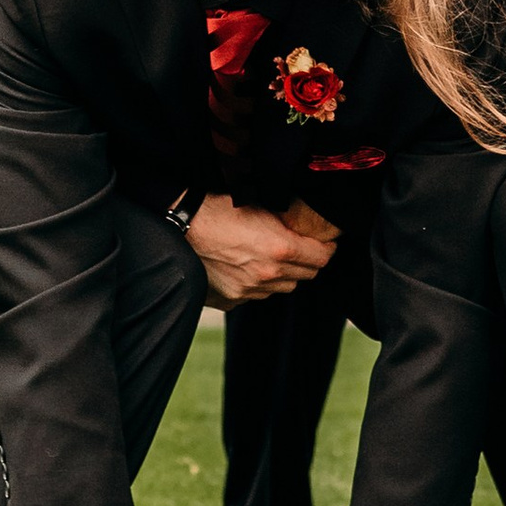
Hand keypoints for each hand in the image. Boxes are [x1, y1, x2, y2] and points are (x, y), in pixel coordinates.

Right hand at [189, 195, 336, 306]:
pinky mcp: (231, 300)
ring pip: (281, 288)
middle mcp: (268, 275)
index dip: (327, 247)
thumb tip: (302, 225)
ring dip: (283, 275)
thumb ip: (285, 222)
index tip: (326, 241)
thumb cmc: (216, 207)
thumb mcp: (259, 205)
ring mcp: (249, 291)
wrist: (178, 226)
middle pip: (306, 276)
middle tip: (302, 247)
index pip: (322, 258)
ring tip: (271, 256)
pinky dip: (257, 284)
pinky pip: (255, 295)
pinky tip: (246, 266)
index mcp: (280, 249)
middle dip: (308, 261)